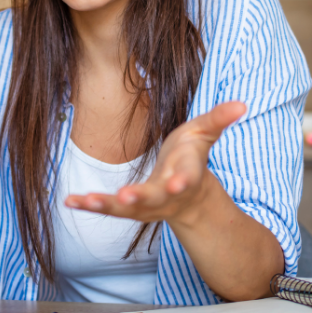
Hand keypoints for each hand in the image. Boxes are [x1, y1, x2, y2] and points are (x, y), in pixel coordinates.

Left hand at [64, 101, 246, 227]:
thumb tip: (242, 103)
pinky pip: (107, 208)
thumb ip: (219, 119)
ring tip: (85, 200)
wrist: (186, 196)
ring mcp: (146, 205)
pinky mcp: (127, 207)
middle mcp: (166, 194)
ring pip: (126, 209)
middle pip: (154, 198)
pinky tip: (69, 201)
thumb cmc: (191, 158)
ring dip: (106, 205)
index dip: (182, 180)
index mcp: (186, 174)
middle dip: (141, 198)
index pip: (187, 178)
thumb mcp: (205, 133)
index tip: (177, 183)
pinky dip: (89, 205)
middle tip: (126, 197)